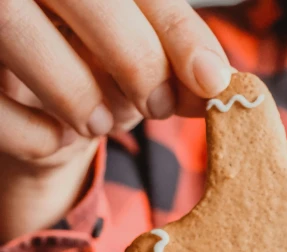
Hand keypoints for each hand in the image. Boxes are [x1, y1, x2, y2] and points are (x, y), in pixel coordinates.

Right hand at [0, 0, 230, 240]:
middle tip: (154, 106)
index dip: (176, 32)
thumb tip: (218, 85)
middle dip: (133, 59)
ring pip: (16, 30)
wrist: (27, 103)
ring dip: (77, 94)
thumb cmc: (87, 64)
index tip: (211, 82)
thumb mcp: (132, 54)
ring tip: (98, 123)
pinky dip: (39, 136)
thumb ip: (170, 58)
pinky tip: (58, 138)